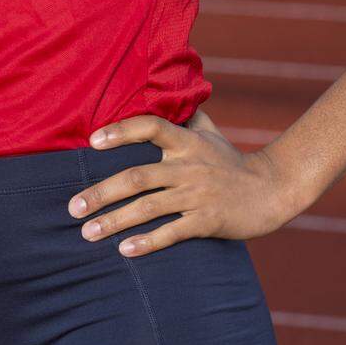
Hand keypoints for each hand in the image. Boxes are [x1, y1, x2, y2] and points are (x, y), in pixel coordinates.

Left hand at [66, 111, 297, 256]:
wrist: (272, 190)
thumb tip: (165, 94)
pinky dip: (147, 242)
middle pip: (137, 177)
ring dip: (114, 221)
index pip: (151, 126)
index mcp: (187, 142)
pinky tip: (124, 250)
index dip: (121, 132)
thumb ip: (186, 116)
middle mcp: (189, 166)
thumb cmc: (232, 161)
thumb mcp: (211, 133)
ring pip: (148, 208)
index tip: (92, 142)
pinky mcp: (208, 221)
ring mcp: (198, 195)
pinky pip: (172, 232)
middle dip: (101, 193)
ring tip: (87, 233)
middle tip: (73, 207)